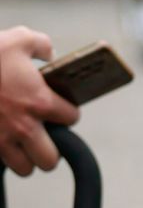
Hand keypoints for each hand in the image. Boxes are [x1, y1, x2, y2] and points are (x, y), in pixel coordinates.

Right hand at [0, 28, 79, 175]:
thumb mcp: (20, 38)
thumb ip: (42, 45)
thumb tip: (49, 54)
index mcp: (39, 101)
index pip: (71, 118)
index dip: (69, 112)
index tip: (63, 109)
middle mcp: (23, 126)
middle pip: (50, 159)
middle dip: (52, 149)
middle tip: (45, 135)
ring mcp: (0, 139)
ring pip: (25, 168)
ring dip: (27, 158)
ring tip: (24, 144)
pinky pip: (0, 163)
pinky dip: (4, 156)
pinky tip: (3, 140)